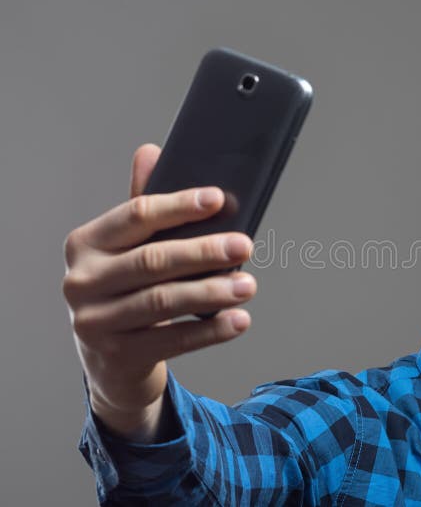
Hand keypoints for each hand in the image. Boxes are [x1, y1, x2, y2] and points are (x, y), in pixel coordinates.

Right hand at [62, 144, 256, 440]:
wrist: (109, 359)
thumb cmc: (126, 289)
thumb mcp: (128, 249)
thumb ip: (143, 207)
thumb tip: (150, 151)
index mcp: (86, 243)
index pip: (135, 216)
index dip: (178, 206)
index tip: (218, 199)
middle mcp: (82, 281)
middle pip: (152, 261)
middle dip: (203, 252)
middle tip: (245, 244)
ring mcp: (95, 322)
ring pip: (163, 302)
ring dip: (212, 292)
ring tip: (248, 285)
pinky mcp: (116, 356)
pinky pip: (172, 340)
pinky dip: (210, 331)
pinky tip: (239, 320)